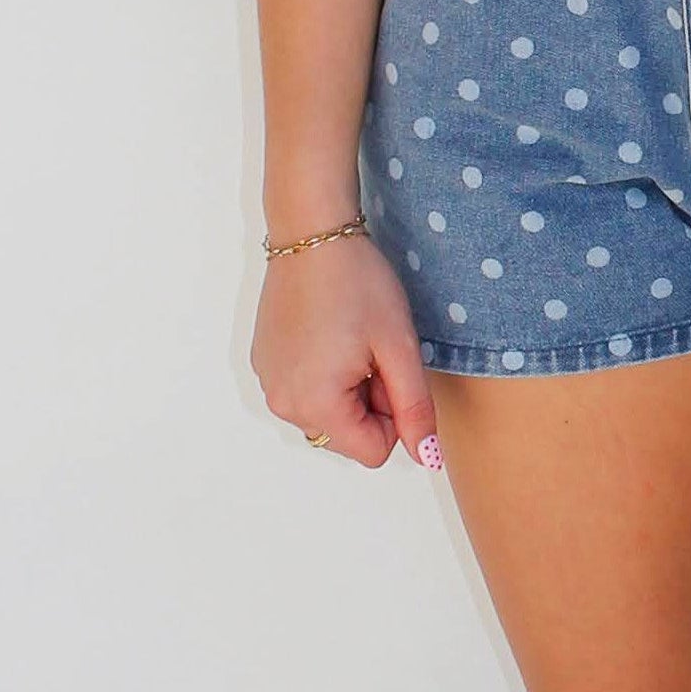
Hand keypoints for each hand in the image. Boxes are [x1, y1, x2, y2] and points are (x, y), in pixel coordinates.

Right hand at [252, 231, 440, 468]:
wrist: (312, 235)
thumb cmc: (357, 284)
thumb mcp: (399, 348)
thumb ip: (414, 409)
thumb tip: (426, 457)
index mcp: (316, 404)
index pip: (373, 452)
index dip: (394, 415)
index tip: (389, 370)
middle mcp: (283, 403)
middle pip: (348, 437)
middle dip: (370, 404)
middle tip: (373, 351)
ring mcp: (269, 383)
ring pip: (327, 415)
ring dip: (348, 390)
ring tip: (351, 341)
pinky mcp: (265, 365)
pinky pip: (304, 392)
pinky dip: (324, 375)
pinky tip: (330, 333)